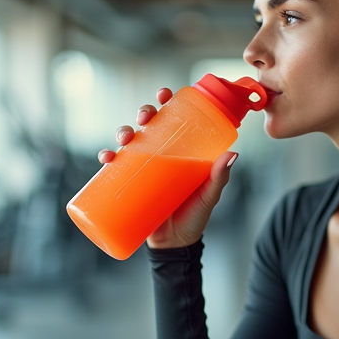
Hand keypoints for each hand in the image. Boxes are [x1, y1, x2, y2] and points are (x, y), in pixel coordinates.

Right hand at [98, 87, 238, 249]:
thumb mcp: (208, 195)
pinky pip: (113, 168)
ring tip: (125, 138)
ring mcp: (142, 169)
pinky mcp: (128, 185)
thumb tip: (232, 154)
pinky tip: (106, 158)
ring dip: (123, 132)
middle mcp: (159, 155)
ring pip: (129, 141)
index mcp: (180, 151)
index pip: (173, 119)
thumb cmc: (195, 217)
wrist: (175, 245)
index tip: (165, 93)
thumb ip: (219, 177)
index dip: (167, 102)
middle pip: (149, 125)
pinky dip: (107, 158)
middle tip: (146, 116)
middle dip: (144, 113)